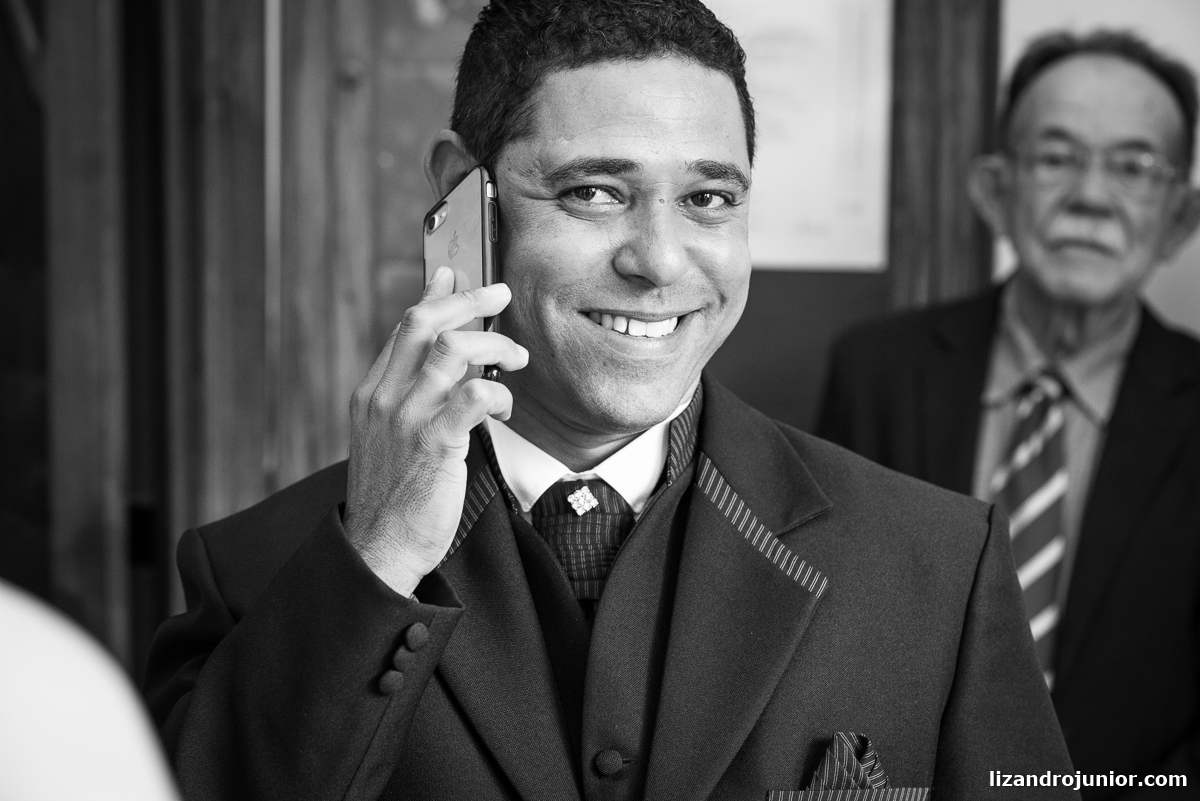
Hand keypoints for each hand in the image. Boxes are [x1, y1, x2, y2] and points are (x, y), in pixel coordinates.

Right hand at [343, 267, 528, 595]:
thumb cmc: (394, 496)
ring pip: (452, 351)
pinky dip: (498, 393)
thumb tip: (438, 364)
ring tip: (515, 360)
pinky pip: (473, 396)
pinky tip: (505, 407)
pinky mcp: (435, 445)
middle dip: (469, 300)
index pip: (406, 326)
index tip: (458, 275)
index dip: (437, 295)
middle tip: (500, 295)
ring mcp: (407, 420)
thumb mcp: (390, 437)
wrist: (380, 549)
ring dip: (495, 347)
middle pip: (425, 323)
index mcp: (372, 393)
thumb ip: (409, 397)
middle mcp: (385, 399)